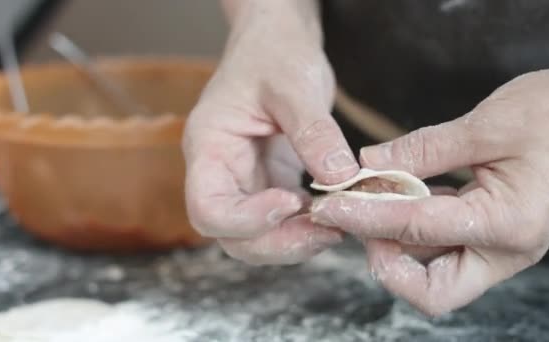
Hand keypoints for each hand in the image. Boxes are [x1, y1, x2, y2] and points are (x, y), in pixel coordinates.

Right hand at [183, 1, 357, 264]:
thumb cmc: (274, 53)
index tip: (293, 202)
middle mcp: (220, 172)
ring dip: (296, 241)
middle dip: (279, 242)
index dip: (247, 220)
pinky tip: (335, 212)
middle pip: (232, 235)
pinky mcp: (269, 184)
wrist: (277, 44)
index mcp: (208, 146)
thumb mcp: (295, 85)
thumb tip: (341, 179)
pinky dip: (307, 226)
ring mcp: (244, 181)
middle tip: (328, 230)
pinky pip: (282, 221)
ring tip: (337, 223)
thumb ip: (314, 132)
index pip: (208, 207)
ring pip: (258, 237)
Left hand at [311, 58, 548, 314]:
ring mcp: (502, 248)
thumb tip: (368, 164)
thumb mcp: (483, 126)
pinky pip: (445, 246)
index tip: (329, 205)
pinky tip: (398, 194)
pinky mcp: (494, 234)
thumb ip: (420, 150)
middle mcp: (506, 250)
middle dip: (387, 263)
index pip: (417, 230)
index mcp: (507, 225)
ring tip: (370, 201)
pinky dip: (414, 227)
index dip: (365, 216)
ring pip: (436, 274)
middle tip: (361, 220)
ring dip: (396, 243)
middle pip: (432, 292)